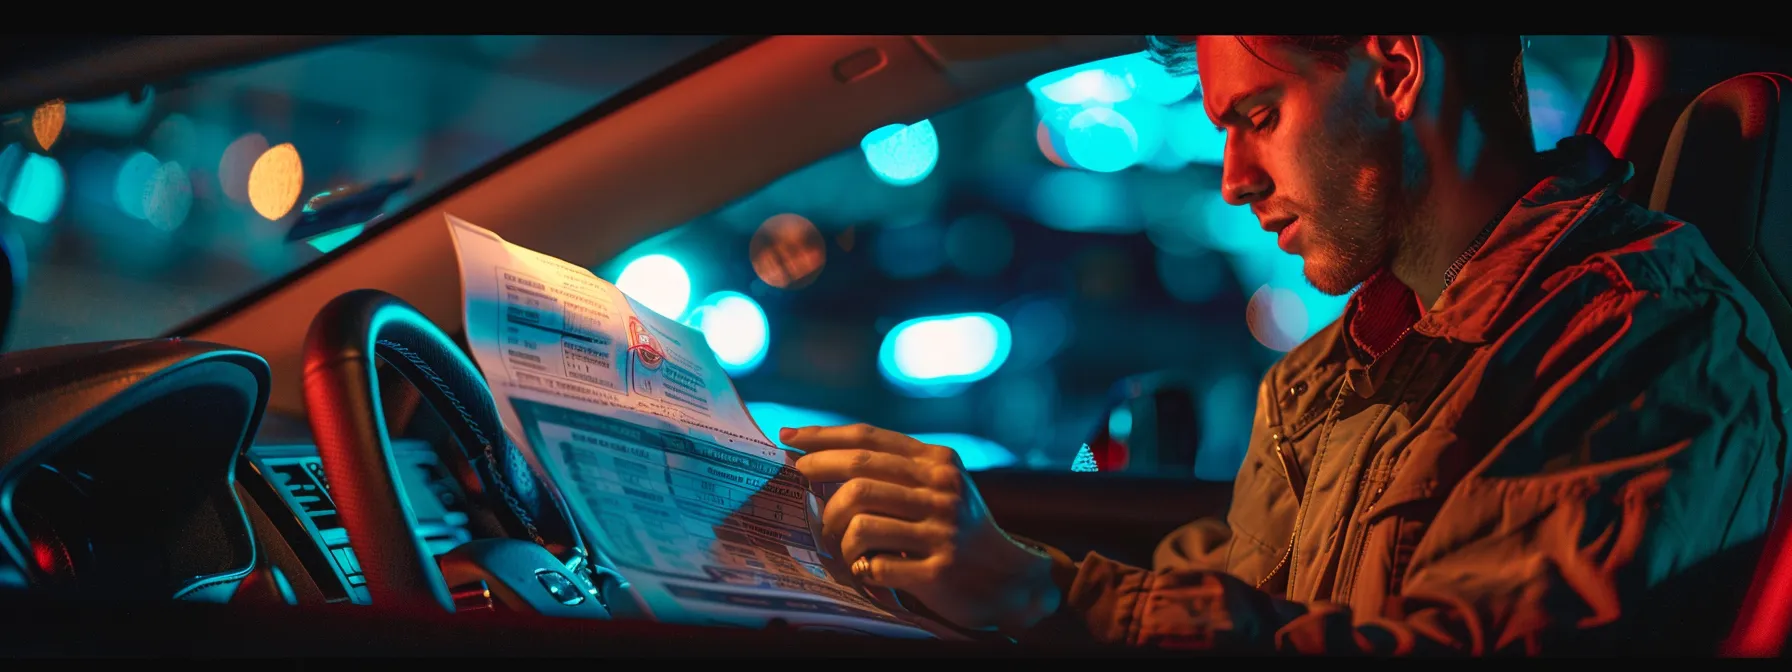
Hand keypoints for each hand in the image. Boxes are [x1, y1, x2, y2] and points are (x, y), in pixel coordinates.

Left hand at [783, 423, 1060, 633]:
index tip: (789, 439)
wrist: (1007, 578)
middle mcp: (942, 489)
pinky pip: (876, 564)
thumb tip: (821, 459)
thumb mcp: (941, 486)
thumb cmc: (958, 529)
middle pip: (859, 475)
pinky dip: (860, 568)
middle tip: (798, 492)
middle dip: (818, 481)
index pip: (869, 438)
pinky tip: (864, 568)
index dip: (823, 437)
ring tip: (836, 544)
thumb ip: (897, 470)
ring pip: (860, 522)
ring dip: (836, 535)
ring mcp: (942, 530)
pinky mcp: (938, 569)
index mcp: (938, 462)